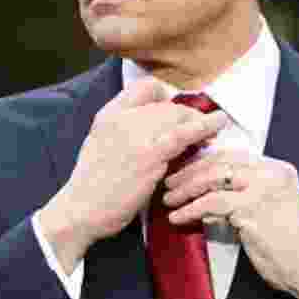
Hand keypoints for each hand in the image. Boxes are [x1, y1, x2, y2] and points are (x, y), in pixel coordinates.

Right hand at [36, 79, 230, 272]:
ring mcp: (135, 134)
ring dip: (200, 120)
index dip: (165, 96)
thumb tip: (157, 125)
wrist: (80, 210)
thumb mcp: (101, 145)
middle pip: (166, 104)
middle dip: (188, 113)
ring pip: (177, 115)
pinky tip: (218, 124)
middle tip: (204, 125)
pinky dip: (203, 127)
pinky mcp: (150, 155)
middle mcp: (121, 118)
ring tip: (217, 125)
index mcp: (108, 114)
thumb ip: (125, 130)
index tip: (176, 110)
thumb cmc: (93, 186)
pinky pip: (183, 134)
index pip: (144, 88)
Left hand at [161, 150, 298, 298]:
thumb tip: (206, 194)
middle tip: (170, 184)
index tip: (184, 172)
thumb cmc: (286, 242)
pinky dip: (191, 209)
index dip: (204, 161)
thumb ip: (242, 195)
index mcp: (278, 169)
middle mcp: (272, 174)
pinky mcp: (252, 210)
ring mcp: (263, 190)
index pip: (234, 155)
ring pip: (214, 179)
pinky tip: (178, 217)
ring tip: (169, 200)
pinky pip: (212, 204)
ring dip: (186, 190)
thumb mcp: (267, 208)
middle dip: (190, 172)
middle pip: (221, 162)